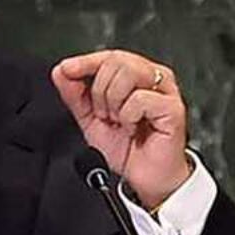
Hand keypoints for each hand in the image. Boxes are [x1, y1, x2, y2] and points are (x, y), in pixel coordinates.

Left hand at [51, 50, 191, 209]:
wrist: (145, 178)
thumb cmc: (128, 149)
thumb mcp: (91, 120)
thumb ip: (75, 95)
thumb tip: (62, 72)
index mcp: (136, 76)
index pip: (108, 56)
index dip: (86, 61)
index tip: (67, 70)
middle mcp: (153, 78)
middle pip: (116, 61)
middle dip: (100, 91)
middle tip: (105, 115)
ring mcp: (165, 91)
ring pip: (128, 74)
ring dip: (114, 102)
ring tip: (120, 121)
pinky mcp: (173, 107)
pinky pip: (139, 99)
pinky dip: (128, 117)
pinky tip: (133, 128)